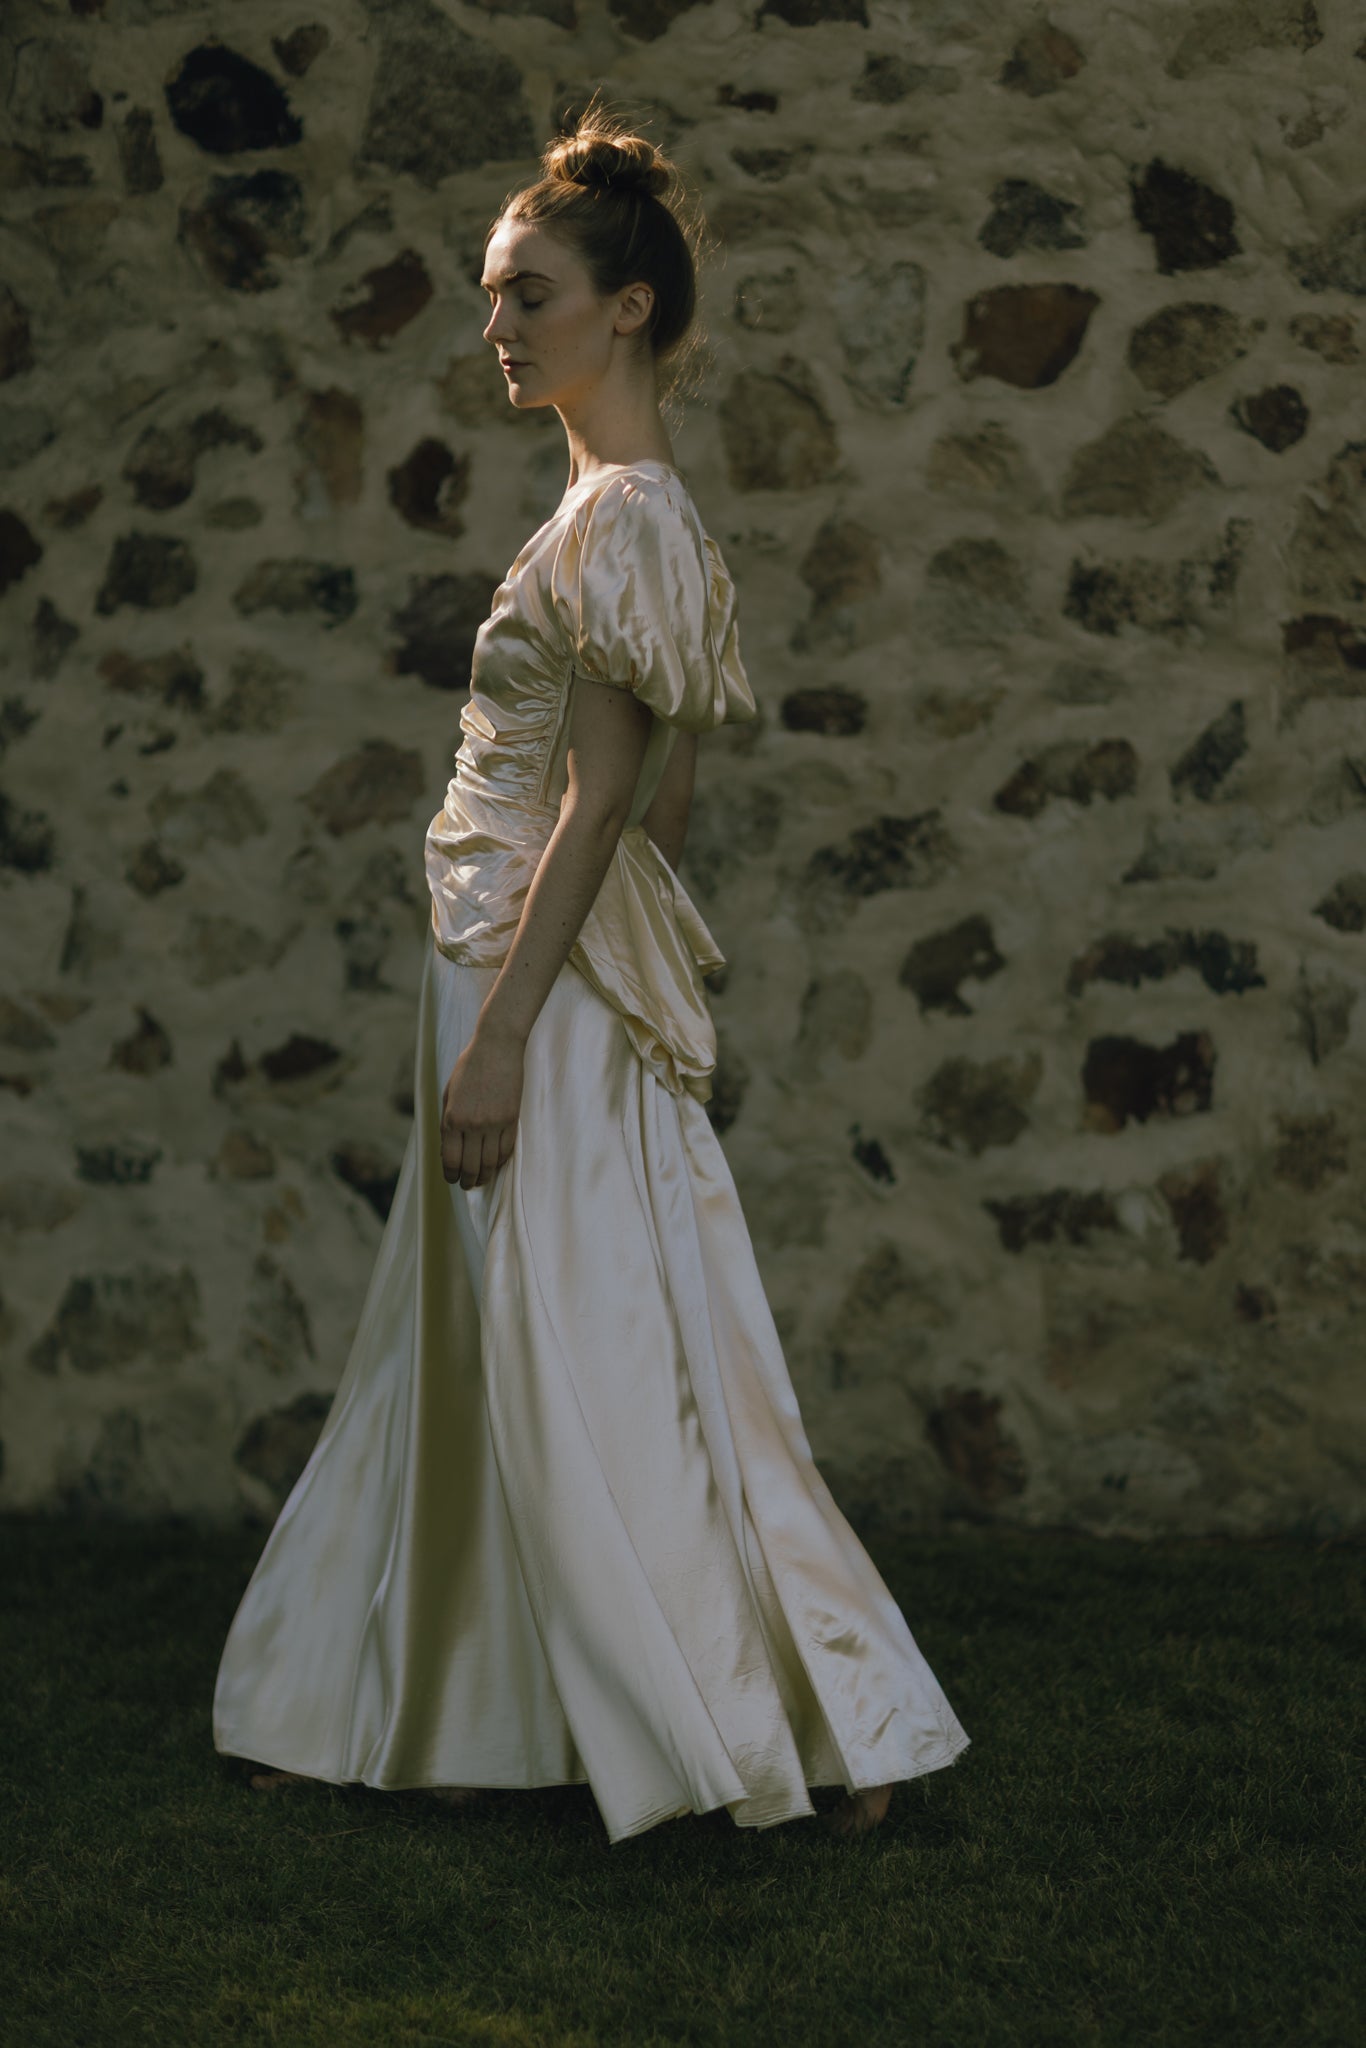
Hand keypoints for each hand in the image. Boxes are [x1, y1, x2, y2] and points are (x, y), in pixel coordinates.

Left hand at [440, 1028, 523, 1189]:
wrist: (496, 1047)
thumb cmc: (469, 1068)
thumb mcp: (449, 1094)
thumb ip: (448, 1121)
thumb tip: (449, 1149)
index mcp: (451, 1118)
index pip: (450, 1160)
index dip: (451, 1175)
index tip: (452, 1179)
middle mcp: (471, 1125)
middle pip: (470, 1167)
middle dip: (467, 1181)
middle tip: (467, 1185)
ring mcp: (493, 1124)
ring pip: (489, 1163)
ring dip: (484, 1176)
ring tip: (481, 1179)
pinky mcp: (511, 1120)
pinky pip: (506, 1151)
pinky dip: (499, 1162)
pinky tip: (495, 1164)